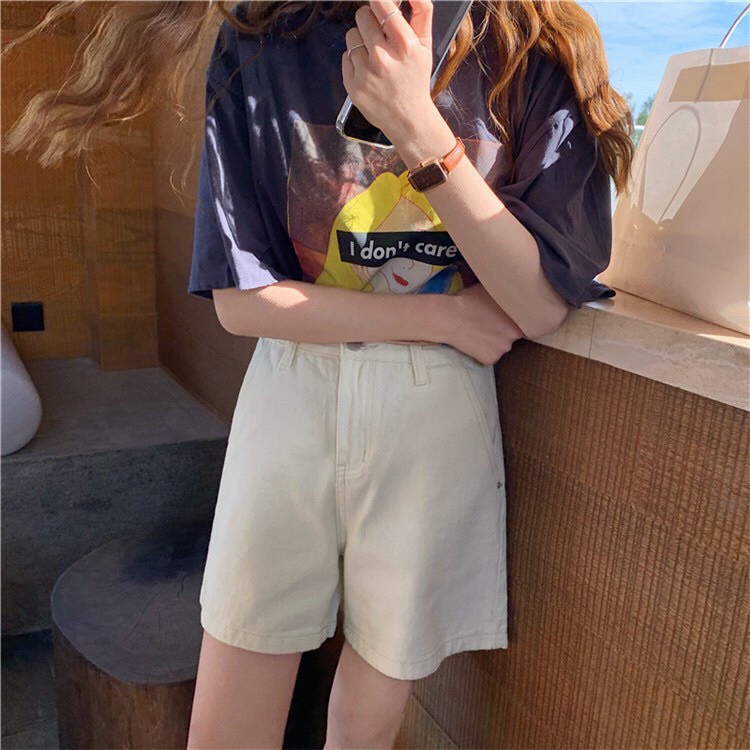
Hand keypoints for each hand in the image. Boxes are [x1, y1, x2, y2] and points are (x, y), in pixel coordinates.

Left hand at [341, 0, 434, 140]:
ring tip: (373, 56)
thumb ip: (422, 12)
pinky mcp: (353, 85)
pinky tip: (367, 71)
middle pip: (362, 15)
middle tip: (378, 35)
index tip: (378, 5)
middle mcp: (383, 56)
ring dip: (360, 41)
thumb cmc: (415, 79)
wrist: (407, 119)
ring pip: (351, 35)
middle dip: (369, 21)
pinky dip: (354, 60)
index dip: (377, 1)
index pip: (380, 3)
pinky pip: (346, 56)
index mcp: (404, 44)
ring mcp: (366, 72)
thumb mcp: (425, 46)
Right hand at [449, 283, 525, 364]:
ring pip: (501, 345)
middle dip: (503, 330)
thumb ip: (507, 294)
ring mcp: (503, 349)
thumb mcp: (492, 290)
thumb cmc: (468, 301)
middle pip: (513, 334)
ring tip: (479, 330)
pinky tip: (474, 340)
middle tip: (488, 322)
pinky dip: (484, 350)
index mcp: (518, 318)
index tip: (502, 316)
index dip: (512, 319)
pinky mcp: (490, 359)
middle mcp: (515, 336)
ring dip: (494, 341)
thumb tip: (513, 289)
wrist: (449, 318)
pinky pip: (490, 355)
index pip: (524, 321)